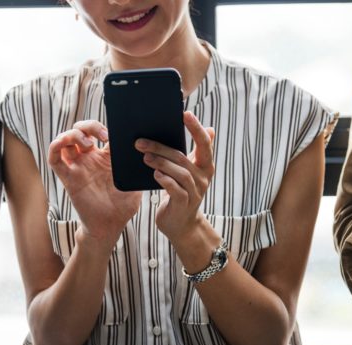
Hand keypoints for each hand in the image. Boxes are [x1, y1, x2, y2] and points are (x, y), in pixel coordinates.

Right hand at [48, 120, 141, 242]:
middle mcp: (89, 160)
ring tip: (88, 144)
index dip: (103, 127)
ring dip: (73, 135)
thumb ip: (137, 168)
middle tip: (102, 135)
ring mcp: (77, 167)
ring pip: (66, 141)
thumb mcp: (135, 183)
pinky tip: (63, 144)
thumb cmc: (123, 206)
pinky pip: (54, 159)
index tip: (114, 132)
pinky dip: (55, 146)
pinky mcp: (68, 178)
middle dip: (88, 126)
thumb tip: (148, 152)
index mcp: (106, 158)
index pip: (99, 132)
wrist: (110, 226)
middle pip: (80, 131)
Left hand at [135, 112, 214, 243]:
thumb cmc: (182, 192)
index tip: (185, 114)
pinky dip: (164, 180)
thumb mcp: (190, 171)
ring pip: (179, 172)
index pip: (204, 144)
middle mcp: (203, 178)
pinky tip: (155, 174)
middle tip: (141, 141)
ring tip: (144, 156)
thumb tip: (210, 128)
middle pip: (183, 157)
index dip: (196, 128)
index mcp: (205, 166)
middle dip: (161, 147)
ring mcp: (195, 192)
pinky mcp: (184, 204)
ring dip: (160, 162)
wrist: (181, 224)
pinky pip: (175, 189)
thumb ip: (196, 152)